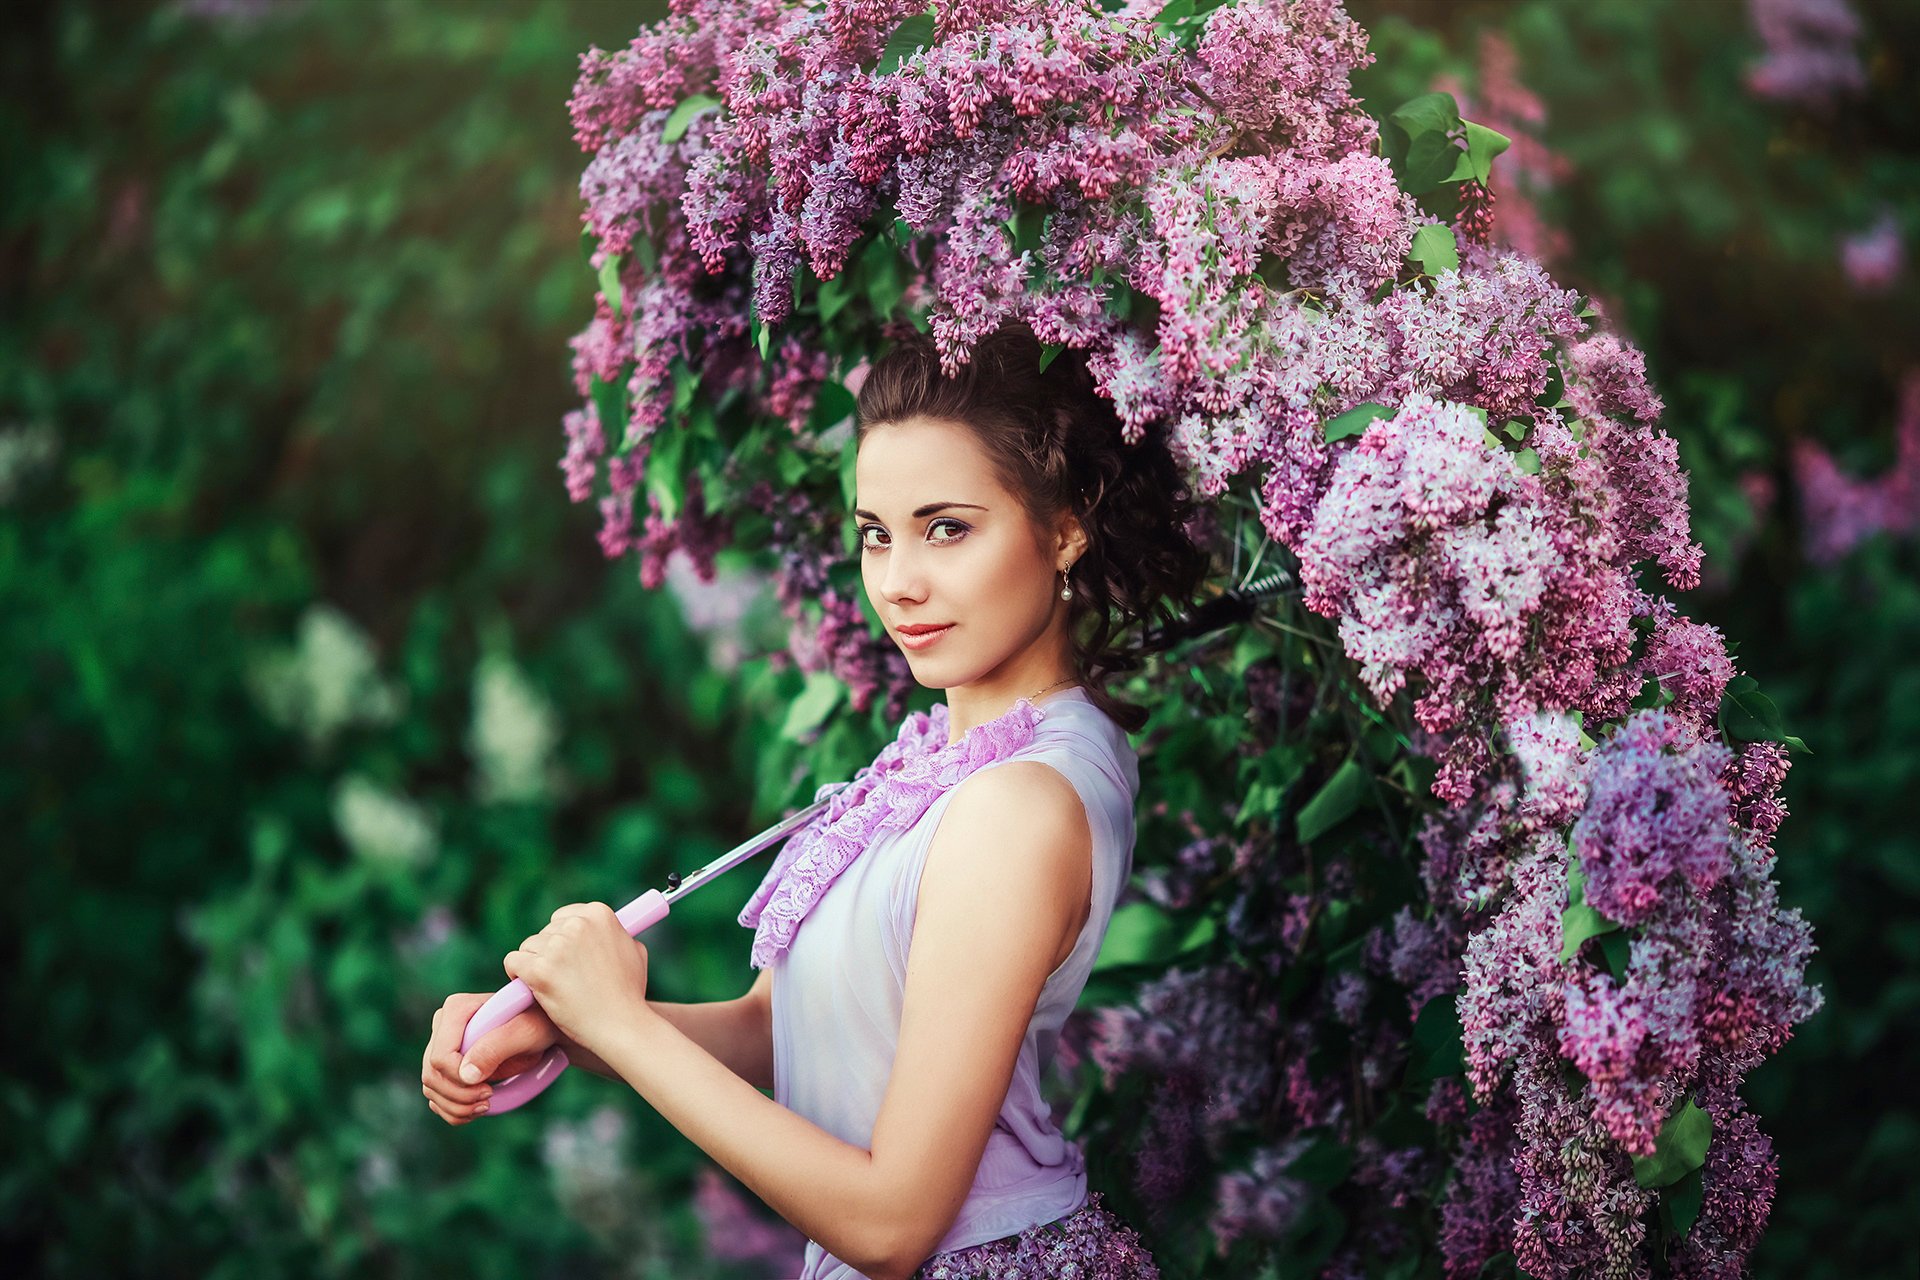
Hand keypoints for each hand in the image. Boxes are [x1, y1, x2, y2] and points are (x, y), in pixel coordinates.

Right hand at [421, 992, 561, 1125]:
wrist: (543, 1033)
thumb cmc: (539, 1025)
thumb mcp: (527, 1031)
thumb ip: (497, 1047)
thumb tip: (466, 1075)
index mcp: (457, 1009)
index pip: (440, 1057)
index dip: (459, 1081)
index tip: (488, 1088)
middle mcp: (443, 1025)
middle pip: (432, 1075)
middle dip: (459, 1097)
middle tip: (489, 1099)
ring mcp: (441, 1046)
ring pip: (430, 1088)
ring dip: (456, 1107)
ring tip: (486, 1105)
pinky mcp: (445, 1066)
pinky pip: (435, 1096)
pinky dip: (453, 1111)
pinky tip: (476, 1108)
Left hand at [503, 902, 650, 1058]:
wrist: (621, 1025)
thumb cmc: (629, 994)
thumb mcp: (634, 951)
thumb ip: (614, 935)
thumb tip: (602, 931)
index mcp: (599, 914)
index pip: (563, 917)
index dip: (563, 940)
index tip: (567, 959)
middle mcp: (577, 924)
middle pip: (545, 932)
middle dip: (549, 954)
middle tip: (562, 979)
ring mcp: (557, 947)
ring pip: (528, 947)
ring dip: (535, 966)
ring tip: (553, 988)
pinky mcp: (539, 970)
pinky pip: (512, 961)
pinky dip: (517, 975)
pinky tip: (530, 988)